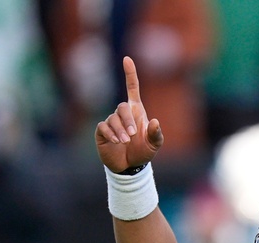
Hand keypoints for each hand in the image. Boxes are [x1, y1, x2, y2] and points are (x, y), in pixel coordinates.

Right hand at [94, 56, 163, 172]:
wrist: (129, 166)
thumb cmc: (143, 152)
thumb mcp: (154, 144)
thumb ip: (156, 134)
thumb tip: (154, 121)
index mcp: (136, 111)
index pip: (132, 88)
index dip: (130, 74)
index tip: (127, 59)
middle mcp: (123, 114)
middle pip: (122, 107)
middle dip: (127, 121)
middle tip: (133, 135)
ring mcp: (111, 121)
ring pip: (113, 119)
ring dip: (120, 131)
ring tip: (125, 142)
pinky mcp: (102, 131)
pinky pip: (104, 127)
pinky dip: (111, 134)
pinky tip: (116, 142)